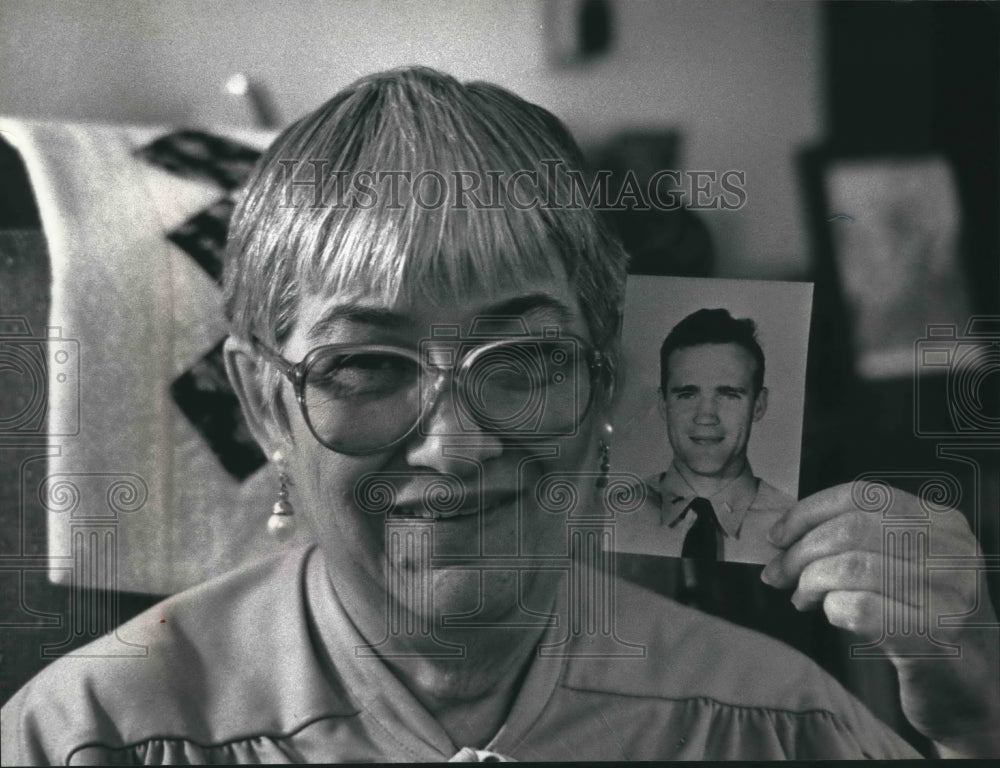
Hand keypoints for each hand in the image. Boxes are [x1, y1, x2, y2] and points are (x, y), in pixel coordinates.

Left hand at [760, 483, 999, 756]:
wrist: (973, 689)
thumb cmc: (923, 621)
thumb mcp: (903, 566)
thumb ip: (857, 542)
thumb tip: (783, 536)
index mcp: (943, 523)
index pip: (863, 496)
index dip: (808, 512)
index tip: (777, 536)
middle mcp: (953, 551)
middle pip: (851, 529)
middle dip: (801, 551)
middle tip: (777, 574)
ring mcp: (948, 594)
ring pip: (851, 567)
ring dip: (810, 582)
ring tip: (802, 599)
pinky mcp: (933, 636)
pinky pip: (859, 608)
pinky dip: (832, 608)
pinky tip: (832, 616)